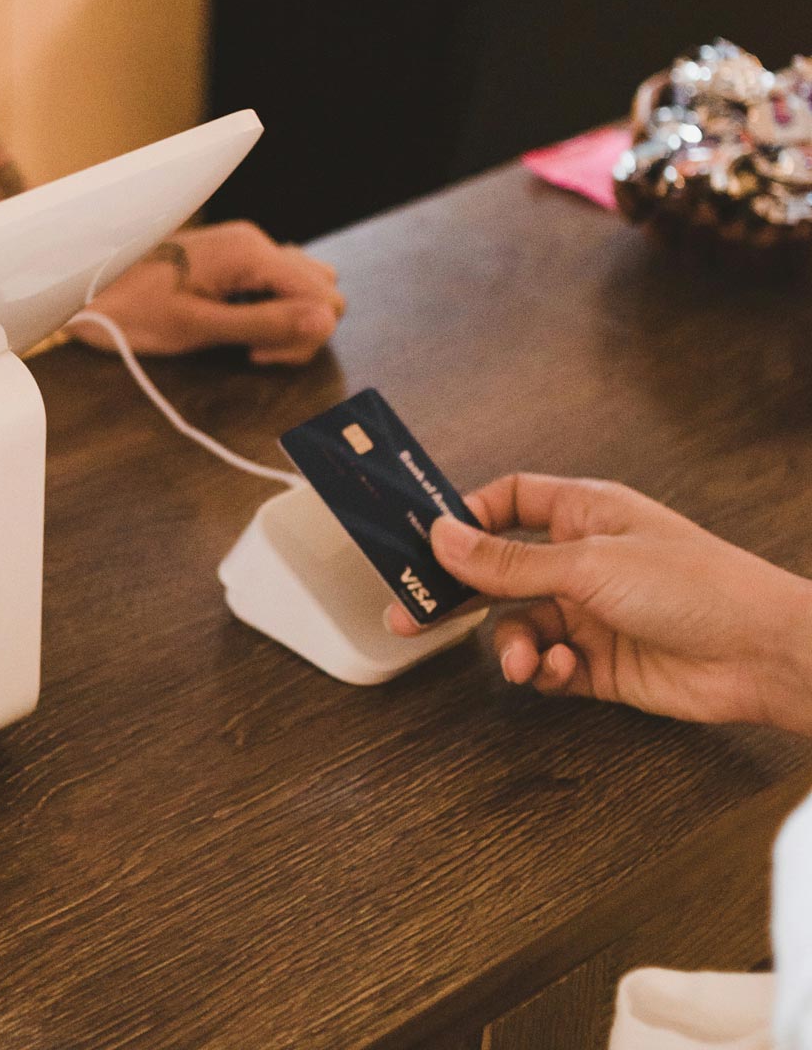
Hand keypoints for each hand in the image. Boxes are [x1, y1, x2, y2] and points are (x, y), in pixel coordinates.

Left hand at [69, 221, 345, 360]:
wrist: (86, 290)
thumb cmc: (132, 311)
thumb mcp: (198, 327)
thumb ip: (264, 323)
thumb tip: (326, 322)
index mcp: (250, 253)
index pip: (323, 297)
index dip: (302, 335)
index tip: (257, 354)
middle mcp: (256, 242)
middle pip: (322, 290)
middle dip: (299, 329)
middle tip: (252, 351)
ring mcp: (246, 249)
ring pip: (305, 287)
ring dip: (288, 321)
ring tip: (244, 341)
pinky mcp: (234, 260)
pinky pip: (278, 284)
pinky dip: (271, 309)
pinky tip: (238, 325)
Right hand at [384, 473, 811, 734]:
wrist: (761, 655)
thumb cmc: (698, 587)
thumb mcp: (588, 564)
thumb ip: (508, 560)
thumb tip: (443, 538)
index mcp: (583, 514)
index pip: (507, 503)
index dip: (465, 519)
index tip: (425, 541)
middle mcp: (582, 560)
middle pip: (498, 571)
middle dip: (457, 596)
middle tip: (411, 615)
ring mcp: (589, 612)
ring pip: (516, 625)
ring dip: (510, 645)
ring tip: (520, 660)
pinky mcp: (598, 662)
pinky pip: (544, 665)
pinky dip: (542, 670)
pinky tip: (559, 669)